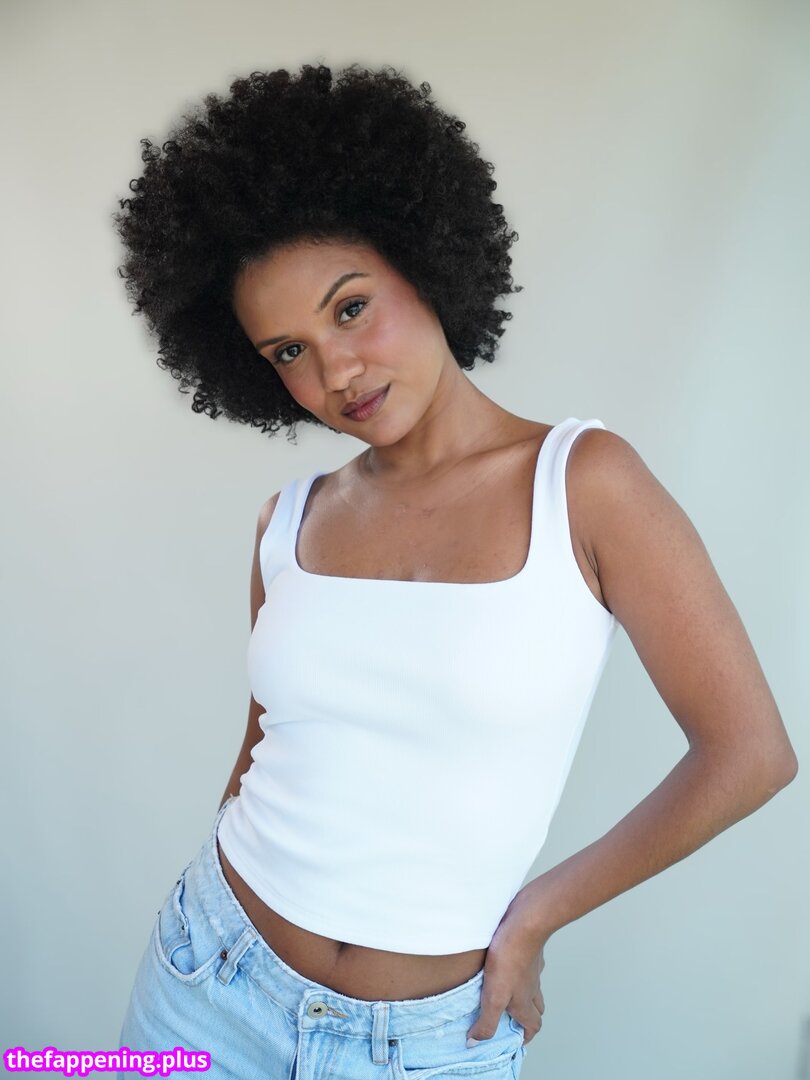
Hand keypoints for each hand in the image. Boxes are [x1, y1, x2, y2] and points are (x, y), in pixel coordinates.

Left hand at [466, 897, 546, 1046]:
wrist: (524, 924)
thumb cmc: (510, 959)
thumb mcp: (494, 997)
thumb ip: (486, 1021)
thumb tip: (475, 1042)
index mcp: (525, 1003)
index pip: (533, 1027)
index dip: (526, 1036)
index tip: (515, 1040)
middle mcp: (532, 988)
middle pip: (536, 1008)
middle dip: (526, 1016)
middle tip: (510, 1018)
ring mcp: (532, 968)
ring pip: (532, 987)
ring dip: (523, 993)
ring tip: (505, 991)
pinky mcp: (529, 950)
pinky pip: (526, 965)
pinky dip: (519, 969)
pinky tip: (506, 962)